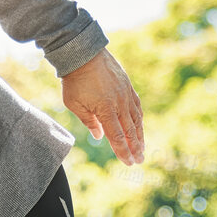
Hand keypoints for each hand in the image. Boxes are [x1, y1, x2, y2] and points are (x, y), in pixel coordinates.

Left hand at [61, 49, 144, 164]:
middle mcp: (120, 103)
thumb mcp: (74, 104)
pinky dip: (139, 118)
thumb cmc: (75, 80)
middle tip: (140, 160)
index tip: (129, 162)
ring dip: (140, 135)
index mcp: (105, 110)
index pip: (117, 137)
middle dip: (135, 147)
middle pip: (130, 131)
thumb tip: (99, 135)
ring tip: (142, 147)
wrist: (84, 53)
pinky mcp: (128, 86)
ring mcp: (126, 94)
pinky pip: (137, 106)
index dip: (123, 151)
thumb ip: (88, 121)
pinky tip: (139, 125)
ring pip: (136, 119)